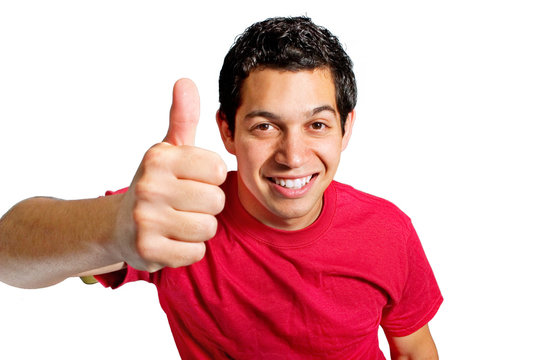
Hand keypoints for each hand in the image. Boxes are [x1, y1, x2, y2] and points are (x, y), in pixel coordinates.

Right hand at [115, 79, 226, 271]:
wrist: (120, 225)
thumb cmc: (156, 184)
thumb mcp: (168, 150)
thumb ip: (182, 118)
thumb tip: (186, 81)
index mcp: (159, 158)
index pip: (217, 169)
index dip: (211, 178)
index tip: (192, 179)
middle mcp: (149, 186)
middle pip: (216, 201)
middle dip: (207, 205)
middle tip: (185, 204)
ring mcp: (146, 219)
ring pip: (208, 228)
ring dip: (199, 228)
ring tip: (179, 221)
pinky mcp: (147, 250)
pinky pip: (196, 252)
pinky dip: (189, 249)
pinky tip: (172, 240)